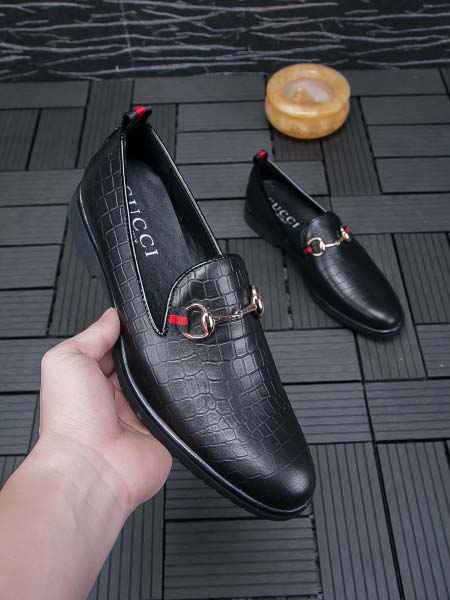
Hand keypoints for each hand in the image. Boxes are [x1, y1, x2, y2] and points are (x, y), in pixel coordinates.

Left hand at [38, 308, 171, 511]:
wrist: (92, 466)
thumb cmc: (71, 419)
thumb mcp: (67, 359)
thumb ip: (92, 335)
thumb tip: (112, 315)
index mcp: (94, 379)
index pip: (118, 348)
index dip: (129, 334)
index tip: (143, 319)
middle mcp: (118, 397)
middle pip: (144, 364)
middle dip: (151, 353)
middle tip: (159, 341)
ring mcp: (141, 414)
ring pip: (164, 383)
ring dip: (167, 375)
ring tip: (168, 366)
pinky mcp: (163, 430)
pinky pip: (180, 407)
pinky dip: (182, 398)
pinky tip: (181, 388)